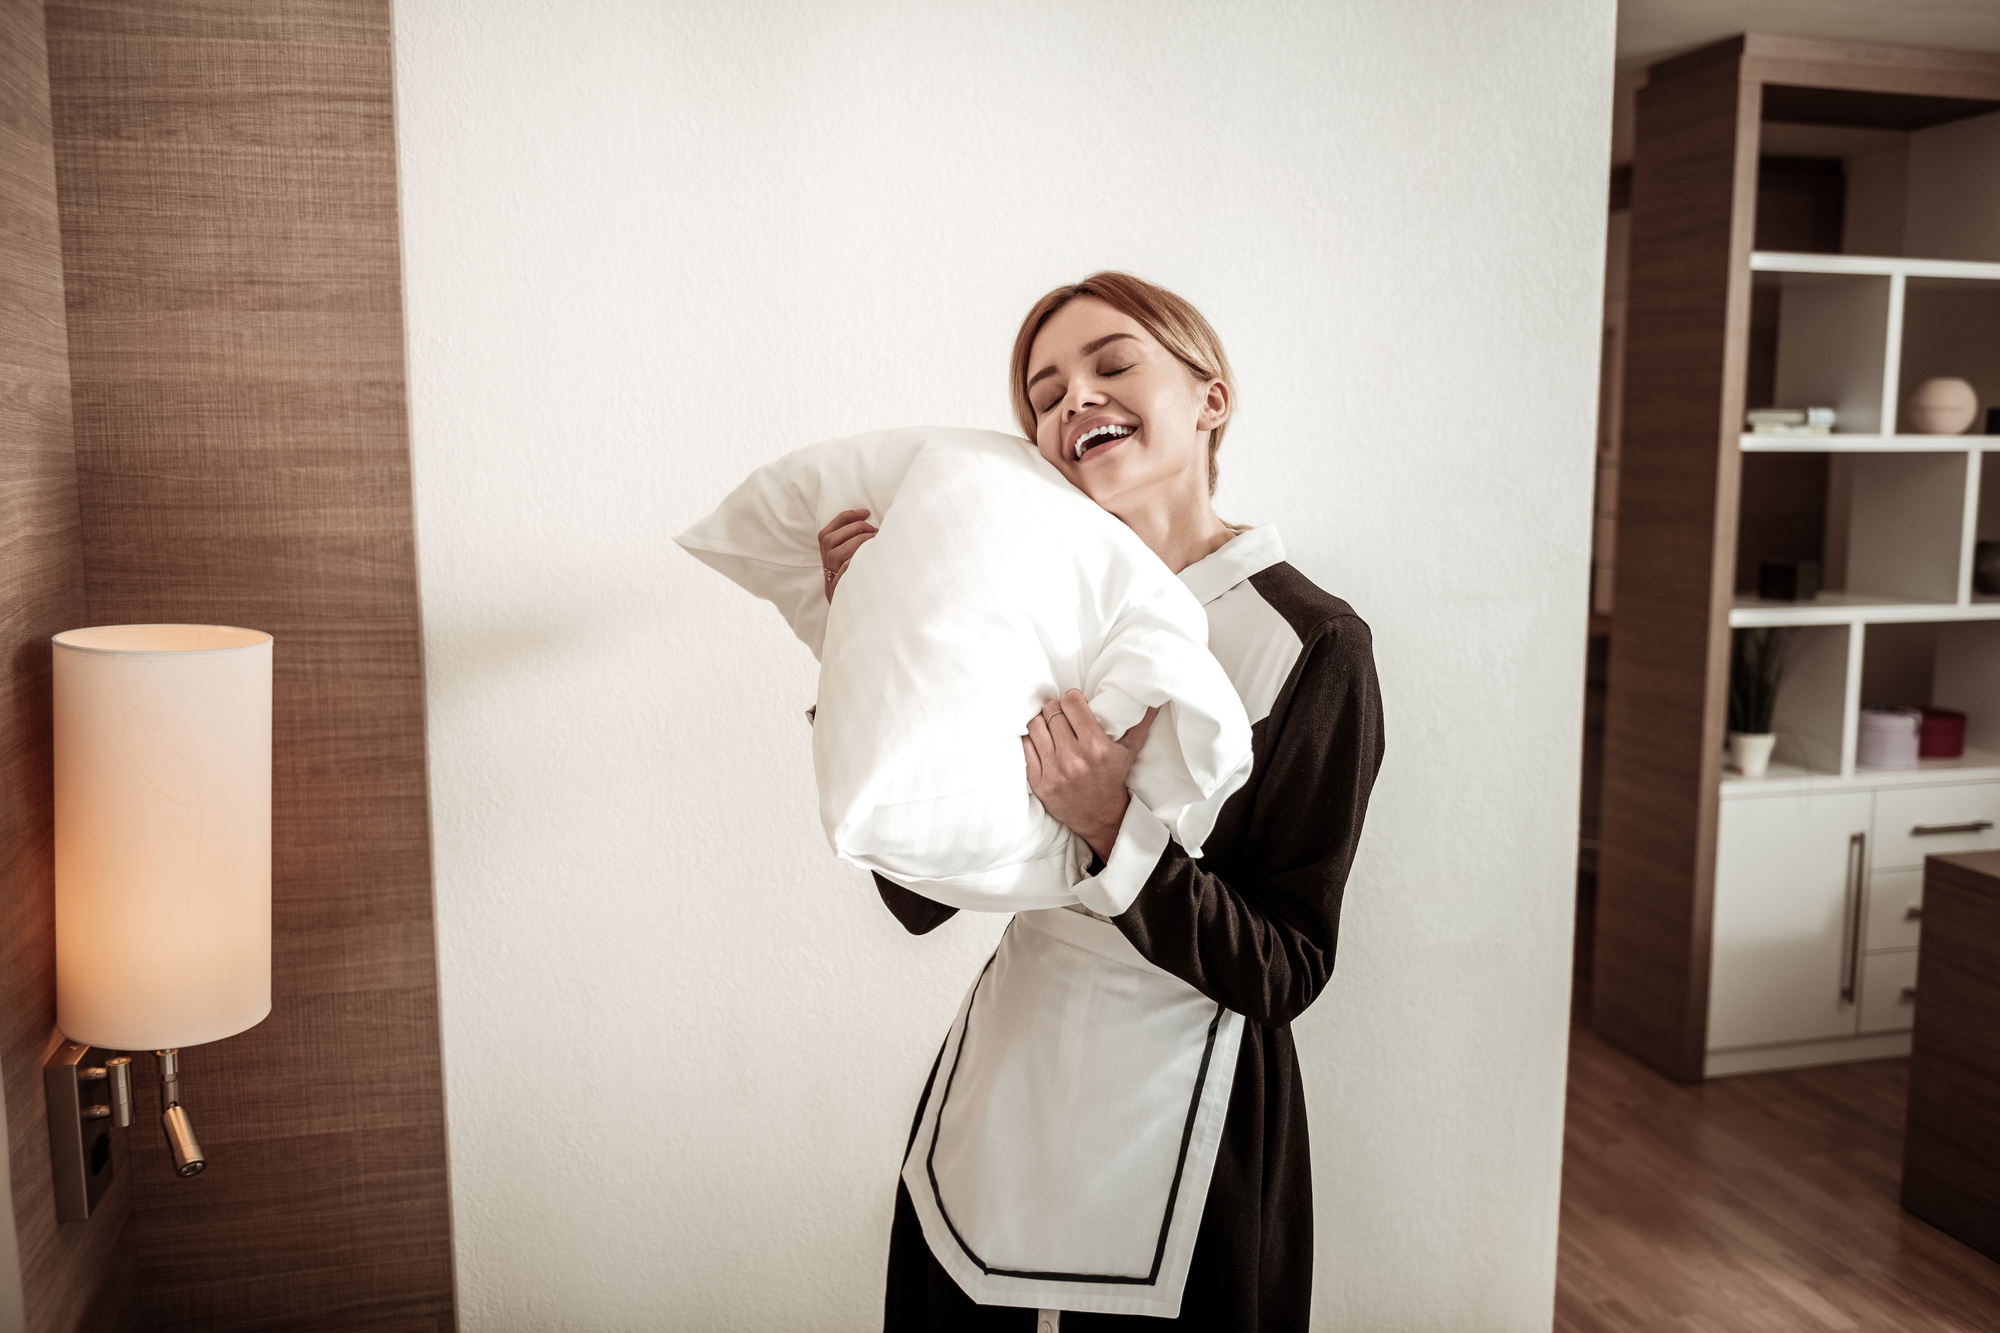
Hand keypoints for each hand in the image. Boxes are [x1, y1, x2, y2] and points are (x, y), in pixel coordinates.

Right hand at [818, 509, 877, 601]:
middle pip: (831, 539)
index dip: (847, 517)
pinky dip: (854, 563)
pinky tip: (870, 559)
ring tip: (877, 543)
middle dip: (856, 529)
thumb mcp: (852, 560)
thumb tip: (876, 527)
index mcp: (827, 553)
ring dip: (859, 543)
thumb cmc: (859, 580)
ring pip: (838, 554)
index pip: (829, 530)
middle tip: (876, 531)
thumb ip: (854, 545)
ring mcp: (830, 577)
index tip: (866, 512)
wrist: (853, 609)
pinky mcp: (838, 590)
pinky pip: (844, 572)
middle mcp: (826, 564)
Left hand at [1023, 691, 1160, 861]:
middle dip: (1057, 709)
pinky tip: (1041, 742)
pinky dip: (1031, 741)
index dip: (1072, 698)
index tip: (1075, 704)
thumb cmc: (1114, 778)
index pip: (1071, 702)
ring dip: (1041, 722)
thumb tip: (1155, 699)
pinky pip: (1025, 748)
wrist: (1100, 816)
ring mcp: (1053, 771)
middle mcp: (1074, 758)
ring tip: (1050, 726)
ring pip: (1035, 726)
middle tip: (1062, 714)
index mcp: (1096, 747)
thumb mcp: (1131, 750)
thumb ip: (1141, 722)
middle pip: (1051, 711)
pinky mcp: (1039, 782)